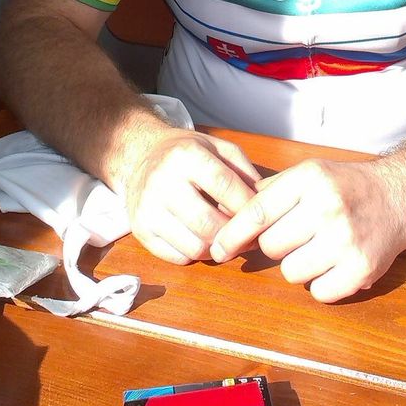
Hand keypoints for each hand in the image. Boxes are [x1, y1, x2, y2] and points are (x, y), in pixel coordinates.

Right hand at [123, 128, 260, 264]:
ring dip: (218, 249)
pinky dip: (197, 255)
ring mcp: (148, 208)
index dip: (247, 206)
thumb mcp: (217, 147)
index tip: (260, 215)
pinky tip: (203, 240)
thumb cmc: (186, 152)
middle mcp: (162, 181)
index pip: (224, 186)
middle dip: (234, 235)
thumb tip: (264, 201)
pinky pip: (177, 257)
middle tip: (247, 237)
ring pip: (194, 246)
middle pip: (209, 224)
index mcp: (186, 155)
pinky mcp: (140, 231)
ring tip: (226, 239)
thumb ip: (244, 170)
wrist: (140, 156)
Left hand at [210, 157, 405, 301]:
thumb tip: (227, 223)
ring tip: (319, 247)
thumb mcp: (309, 173)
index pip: (258, 211)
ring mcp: (346, 240)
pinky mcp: (361, 270)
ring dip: (298, 265)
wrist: (399, 197)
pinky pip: (317, 292)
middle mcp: (328, 207)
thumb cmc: (345, 186)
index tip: (217, 250)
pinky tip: (335, 263)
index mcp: (310, 178)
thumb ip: (270, 194)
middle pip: (270, 246)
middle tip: (298, 234)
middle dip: (277, 245)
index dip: (232, 234)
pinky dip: (321, 283)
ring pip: (290, 272)